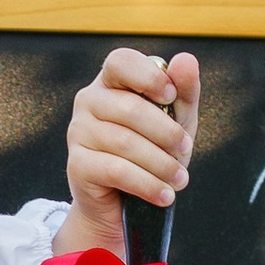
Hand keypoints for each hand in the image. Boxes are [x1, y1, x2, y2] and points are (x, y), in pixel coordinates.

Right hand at [53, 47, 200, 255]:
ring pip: (125, 142)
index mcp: (111, 82)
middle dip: (166, 131)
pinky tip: (165, 195)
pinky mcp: (77, 165)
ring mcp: (78, 132)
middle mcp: (89, 101)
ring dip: (161, 164)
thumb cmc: (152, 153)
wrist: (125, 204)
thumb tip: (186, 60)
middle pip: (129, 107)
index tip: (171, 95)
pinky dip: (147, 184)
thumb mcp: (176, 122)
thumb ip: (184, 92)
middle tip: (186, 149)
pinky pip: (116, 170)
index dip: (148, 76)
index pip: (121, 62)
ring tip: (180, 179)